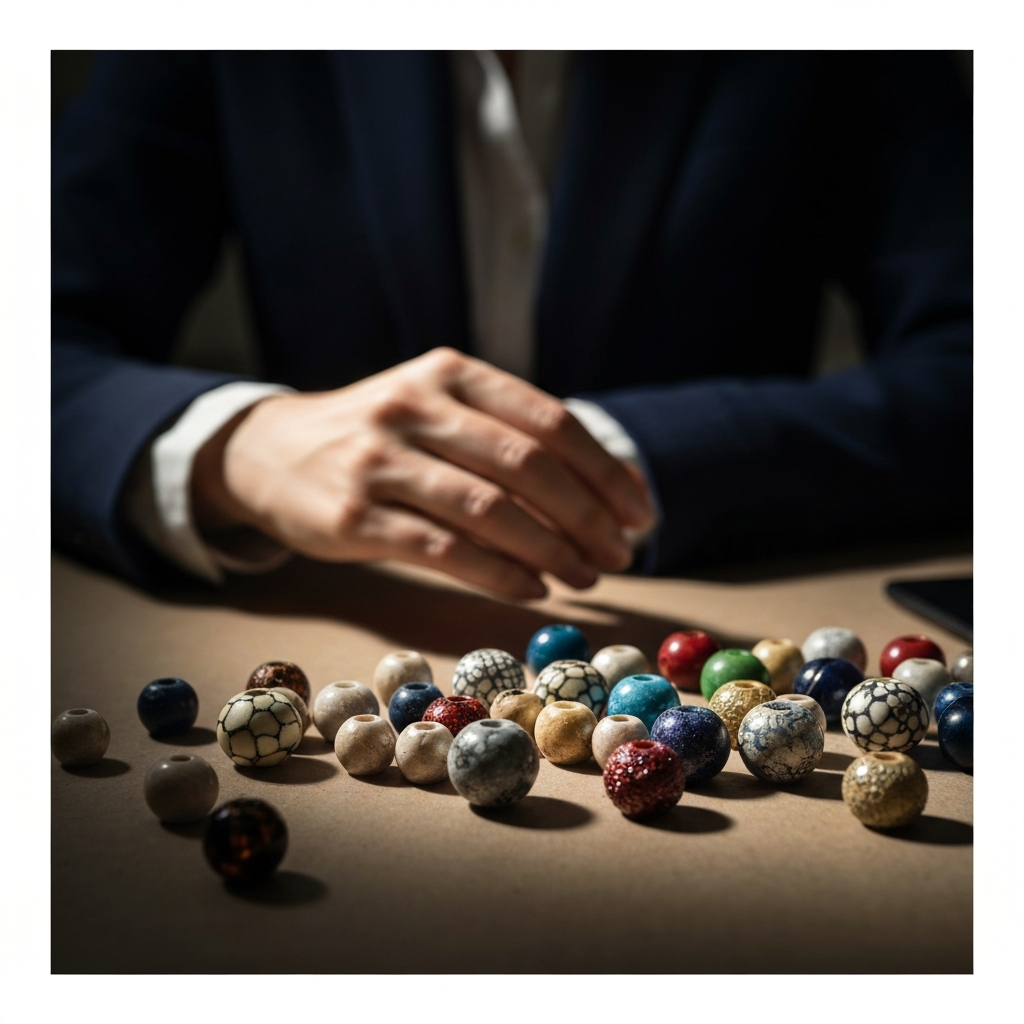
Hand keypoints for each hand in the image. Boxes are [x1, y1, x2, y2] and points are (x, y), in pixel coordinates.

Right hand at [192, 348, 655, 599]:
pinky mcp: (351, 515)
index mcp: (450, 373)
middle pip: (527, 465)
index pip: (548, 421)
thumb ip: (506, 436)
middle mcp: (415, 406)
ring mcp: (379, 460)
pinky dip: (498, 574)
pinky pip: (442, 549)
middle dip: (587, 516)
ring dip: (551, 550)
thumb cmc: (378, 436)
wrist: (270, 451)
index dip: (605, 471)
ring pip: (487, 510)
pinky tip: (532, 589)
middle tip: (620, 555)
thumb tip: (601, 494)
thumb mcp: (437, 408)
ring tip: (585, 577)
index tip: (639, 514)